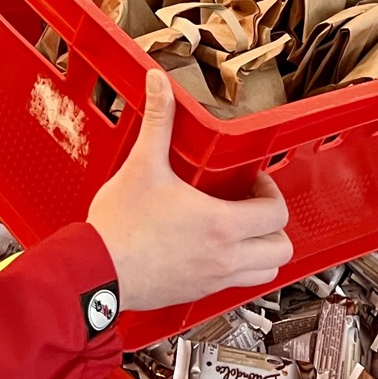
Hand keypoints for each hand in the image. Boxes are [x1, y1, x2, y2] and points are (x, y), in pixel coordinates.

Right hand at [88, 69, 292, 312]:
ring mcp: (213, 279)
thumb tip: (158, 84)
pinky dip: (238, 268)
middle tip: (251, 206)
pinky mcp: (197, 293)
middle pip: (281, 249)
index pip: (276, 213)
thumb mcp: (143, 164)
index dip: (271, 192)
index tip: (252, 182)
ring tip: (240, 230)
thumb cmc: (120, 226)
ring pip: (265, 273)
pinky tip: (213, 249)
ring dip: (261, 251)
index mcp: (220, 224)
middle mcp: (224, 257)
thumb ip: (158, 120)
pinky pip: (237, 285)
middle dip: (273, 225)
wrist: (96, 269)